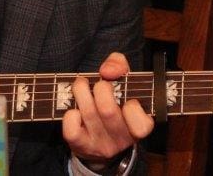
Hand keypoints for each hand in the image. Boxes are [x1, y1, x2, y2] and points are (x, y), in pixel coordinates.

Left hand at [63, 53, 153, 167]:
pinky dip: (70, 115)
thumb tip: (107, 71)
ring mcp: (100, 145)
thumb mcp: (122, 82)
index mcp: (138, 126)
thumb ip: (119, 66)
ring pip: (88, 114)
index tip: (127, 99)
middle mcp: (121, 139)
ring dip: (81, 91)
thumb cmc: (113, 103)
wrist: (96, 138)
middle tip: (99, 84)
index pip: (141, 125)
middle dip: (100, 88)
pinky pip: (72, 131)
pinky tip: (74, 109)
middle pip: (108, 110)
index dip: (133, 108)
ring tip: (81, 85)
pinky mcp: (81, 147)